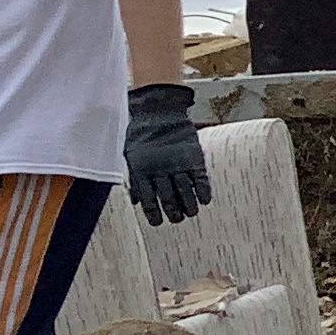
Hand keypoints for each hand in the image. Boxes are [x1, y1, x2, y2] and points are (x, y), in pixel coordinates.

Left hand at [124, 83, 212, 225]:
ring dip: (188, 205)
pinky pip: (200, 178)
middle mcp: (159, 170)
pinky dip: (203, 190)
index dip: (153, 213)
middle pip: (168, 198)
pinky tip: (205, 201)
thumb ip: (135, 178)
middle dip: (172, 212)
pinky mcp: (192, 156)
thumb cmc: (141, 133)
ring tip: (191, 214)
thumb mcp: (130, 156)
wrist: (158, 111)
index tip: (158, 223)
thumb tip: (136, 201)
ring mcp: (177, 163)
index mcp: (142, 171)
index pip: (149, 199)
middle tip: (176, 220)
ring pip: (184, 191)